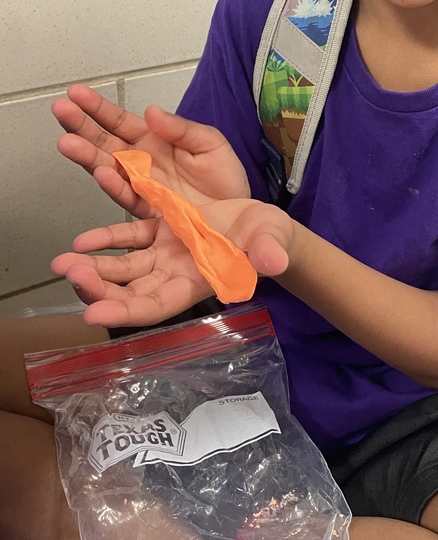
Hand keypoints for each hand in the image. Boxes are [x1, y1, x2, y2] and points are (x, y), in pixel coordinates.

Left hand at [51, 199, 294, 327]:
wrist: (264, 225)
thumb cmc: (270, 240)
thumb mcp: (271, 243)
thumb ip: (269, 252)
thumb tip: (273, 261)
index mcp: (195, 285)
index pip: (156, 306)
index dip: (126, 310)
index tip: (93, 313)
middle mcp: (173, 276)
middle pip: (129, 291)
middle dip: (97, 287)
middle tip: (70, 273)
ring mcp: (164, 256)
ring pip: (122, 268)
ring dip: (93, 267)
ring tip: (62, 261)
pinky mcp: (160, 232)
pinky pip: (128, 237)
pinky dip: (106, 239)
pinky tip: (83, 239)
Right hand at [52, 84, 249, 217]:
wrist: (238, 213)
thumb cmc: (223, 177)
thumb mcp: (210, 143)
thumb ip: (182, 129)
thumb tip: (153, 111)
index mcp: (153, 140)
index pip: (119, 121)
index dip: (97, 108)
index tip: (76, 94)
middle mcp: (141, 163)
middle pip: (104, 142)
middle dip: (81, 126)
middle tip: (61, 111)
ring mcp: (142, 187)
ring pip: (108, 169)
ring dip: (88, 156)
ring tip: (69, 142)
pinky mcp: (150, 210)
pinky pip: (128, 197)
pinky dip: (115, 186)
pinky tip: (104, 174)